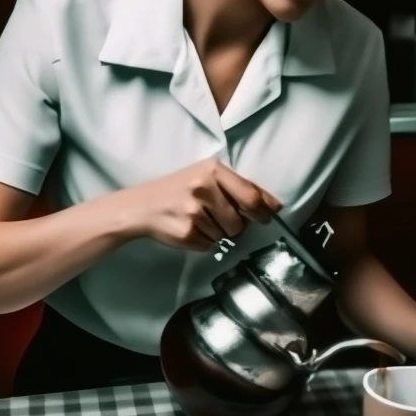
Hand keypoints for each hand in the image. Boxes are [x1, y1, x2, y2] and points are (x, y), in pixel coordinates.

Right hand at [121, 157, 281, 251]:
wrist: (142, 206)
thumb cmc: (180, 189)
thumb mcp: (207, 176)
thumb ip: (239, 187)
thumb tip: (274, 206)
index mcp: (213, 170)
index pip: (251, 197)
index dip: (263, 211)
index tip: (267, 216)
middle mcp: (204, 188)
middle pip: (240, 222)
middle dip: (236, 226)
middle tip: (222, 219)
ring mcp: (194, 212)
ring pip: (226, 235)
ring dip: (218, 233)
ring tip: (199, 220)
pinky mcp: (187, 233)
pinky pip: (210, 245)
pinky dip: (204, 241)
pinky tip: (190, 228)